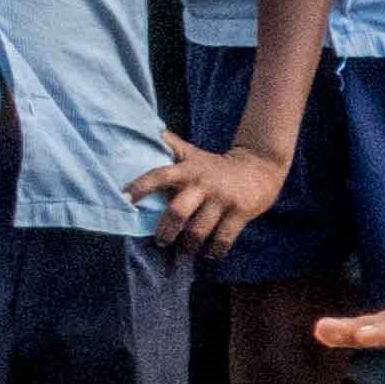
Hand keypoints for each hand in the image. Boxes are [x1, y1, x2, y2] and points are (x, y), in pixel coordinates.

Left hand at [127, 134, 285, 255]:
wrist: (260, 167)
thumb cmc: (217, 166)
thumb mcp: (194, 153)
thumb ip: (171, 145)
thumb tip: (144, 130)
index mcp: (189, 170)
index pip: (160, 176)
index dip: (141, 186)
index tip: (124, 199)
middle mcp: (204, 184)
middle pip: (178, 211)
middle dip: (166, 231)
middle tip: (161, 241)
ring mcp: (223, 200)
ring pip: (198, 231)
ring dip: (188, 246)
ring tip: (185, 251)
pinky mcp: (241, 213)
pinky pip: (223, 239)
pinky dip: (214, 251)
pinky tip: (209, 254)